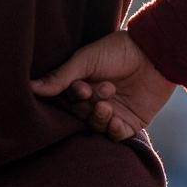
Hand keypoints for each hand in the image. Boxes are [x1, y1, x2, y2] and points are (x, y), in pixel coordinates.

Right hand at [30, 31, 176, 141]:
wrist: (155, 52)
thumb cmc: (119, 50)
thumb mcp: (86, 59)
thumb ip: (61, 76)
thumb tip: (30, 87)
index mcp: (83, 85)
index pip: (69, 101)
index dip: (74, 98)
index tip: (82, 87)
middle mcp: (96, 101)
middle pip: (81, 115)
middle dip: (88, 106)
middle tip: (98, 92)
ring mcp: (114, 112)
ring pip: (97, 126)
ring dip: (99, 118)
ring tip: (106, 105)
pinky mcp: (132, 122)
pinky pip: (118, 136)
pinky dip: (114, 131)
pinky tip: (116, 120)